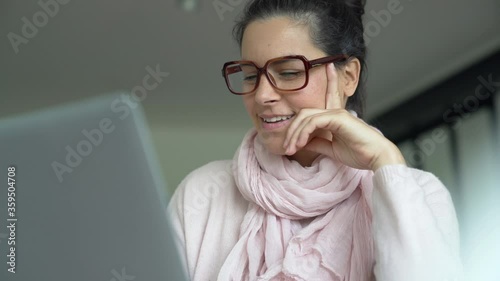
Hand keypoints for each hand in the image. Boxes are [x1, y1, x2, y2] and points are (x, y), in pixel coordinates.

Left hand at [282, 63, 405, 170]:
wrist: (375, 158)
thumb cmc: (358, 153)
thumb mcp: (330, 149)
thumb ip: (316, 143)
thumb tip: (301, 143)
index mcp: (335, 117)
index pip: (328, 96)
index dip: (330, 81)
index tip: (329, 66)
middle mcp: (335, 111)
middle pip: (304, 113)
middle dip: (292, 130)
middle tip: (287, 148)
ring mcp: (337, 113)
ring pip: (305, 117)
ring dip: (294, 134)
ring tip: (291, 149)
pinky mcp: (338, 117)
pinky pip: (313, 122)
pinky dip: (303, 133)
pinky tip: (300, 144)